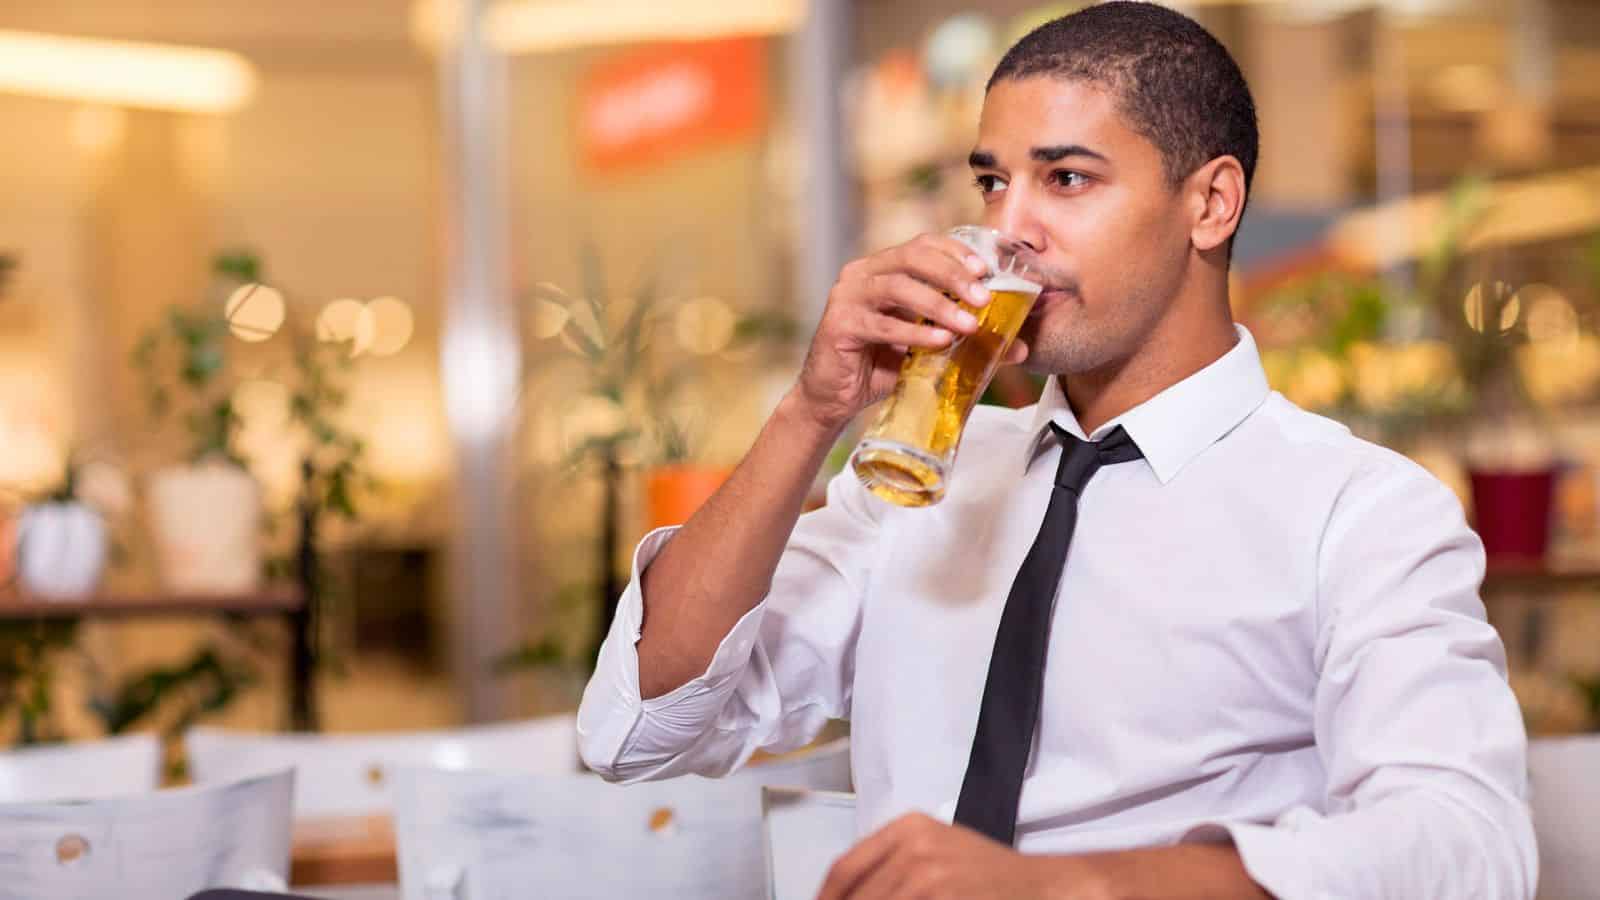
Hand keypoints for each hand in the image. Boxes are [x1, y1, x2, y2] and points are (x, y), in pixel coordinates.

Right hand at [790, 234, 1029, 432]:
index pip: (923, 244)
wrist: (834, 399)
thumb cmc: (880, 367)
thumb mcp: (928, 347)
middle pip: (913, 256)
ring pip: (899, 287)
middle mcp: (862, 273)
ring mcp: (847, 296)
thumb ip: (966, 340)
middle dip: (953, 275)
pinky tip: (939, 342)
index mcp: (883, 268)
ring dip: (938, 304)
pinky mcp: (838, 325)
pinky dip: (915, 333)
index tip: (987, 270)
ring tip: (968, 325)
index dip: (956, 252)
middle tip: (983, 298)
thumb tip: (1019, 348)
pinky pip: (882, 324)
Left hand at [816, 813, 1109, 899]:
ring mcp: (929, 874)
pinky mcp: (943, 896)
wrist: (1042, 887)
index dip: (826, 899)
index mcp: (907, 828)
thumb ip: (892, 869)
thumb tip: (848, 896)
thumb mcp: (935, 854)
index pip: (843, 870)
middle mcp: (913, 845)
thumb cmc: (990, 876)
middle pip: (856, 898)